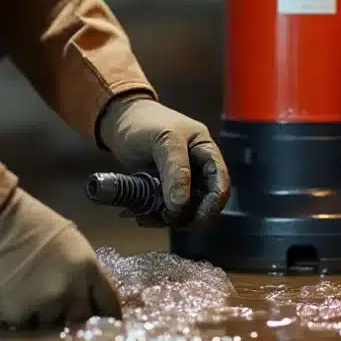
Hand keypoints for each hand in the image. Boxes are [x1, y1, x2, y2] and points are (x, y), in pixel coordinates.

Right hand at [0, 187, 121, 328]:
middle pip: (84, 323)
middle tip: (69, 320)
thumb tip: (91, 299)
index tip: (107, 327)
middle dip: (77, 323)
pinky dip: (26, 323)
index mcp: (89, 269)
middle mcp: (72, 291)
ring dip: (50, 323)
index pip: (110, 305)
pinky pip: (29, 330)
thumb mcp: (75, 244)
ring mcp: (45, 305)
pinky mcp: (19, 315)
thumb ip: (86, 274)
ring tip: (40, 310)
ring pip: (55, 330)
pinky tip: (22, 309)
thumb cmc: (37, 226)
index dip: (109, 318)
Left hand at [98, 95, 230, 226]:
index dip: (213, 204)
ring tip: (145, 216)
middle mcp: (197, 169)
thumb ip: (175, 170)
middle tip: (167, 218)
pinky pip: (165, 210)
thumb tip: (180, 204)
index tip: (197, 219)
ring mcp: (180, 181)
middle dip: (187, 215)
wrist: (119, 121)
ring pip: (183, 210)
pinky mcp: (162, 190)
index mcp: (206, 151)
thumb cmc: (145, 121)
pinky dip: (155, 216)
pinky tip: (140, 214)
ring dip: (167, 218)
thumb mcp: (164, 139)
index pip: (220, 183)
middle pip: (204, 202)